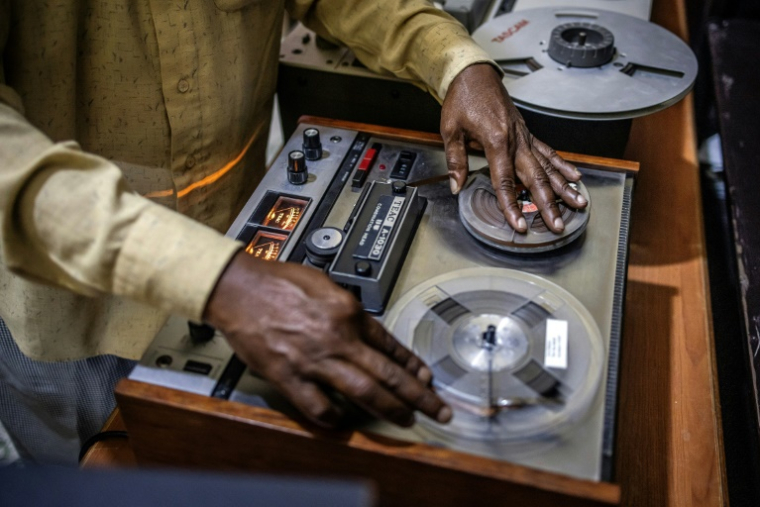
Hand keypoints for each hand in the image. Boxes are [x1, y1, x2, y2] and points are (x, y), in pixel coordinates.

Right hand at [203, 251, 451, 427]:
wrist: (237, 288)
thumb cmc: (276, 281)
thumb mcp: (323, 283)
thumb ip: (347, 309)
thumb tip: (366, 330)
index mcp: (347, 311)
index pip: (389, 343)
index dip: (411, 363)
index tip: (424, 376)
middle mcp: (337, 337)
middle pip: (388, 373)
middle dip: (418, 395)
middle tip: (437, 409)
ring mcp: (314, 360)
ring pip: (364, 392)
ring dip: (390, 409)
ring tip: (407, 420)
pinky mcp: (289, 376)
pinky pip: (318, 406)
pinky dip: (334, 418)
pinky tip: (345, 423)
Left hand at [440, 63, 587, 232]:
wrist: (474, 74)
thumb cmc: (462, 98)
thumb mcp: (450, 129)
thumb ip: (456, 160)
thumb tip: (456, 186)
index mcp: (496, 140)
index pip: (505, 181)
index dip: (511, 204)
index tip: (518, 224)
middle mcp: (516, 140)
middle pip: (534, 178)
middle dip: (547, 204)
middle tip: (557, 224)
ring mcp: (524, 136)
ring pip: (547, 166)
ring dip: (563, 187)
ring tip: (578, 203)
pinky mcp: (527, 132)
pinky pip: (548, 152)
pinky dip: (562, 165)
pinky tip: (575, 177)